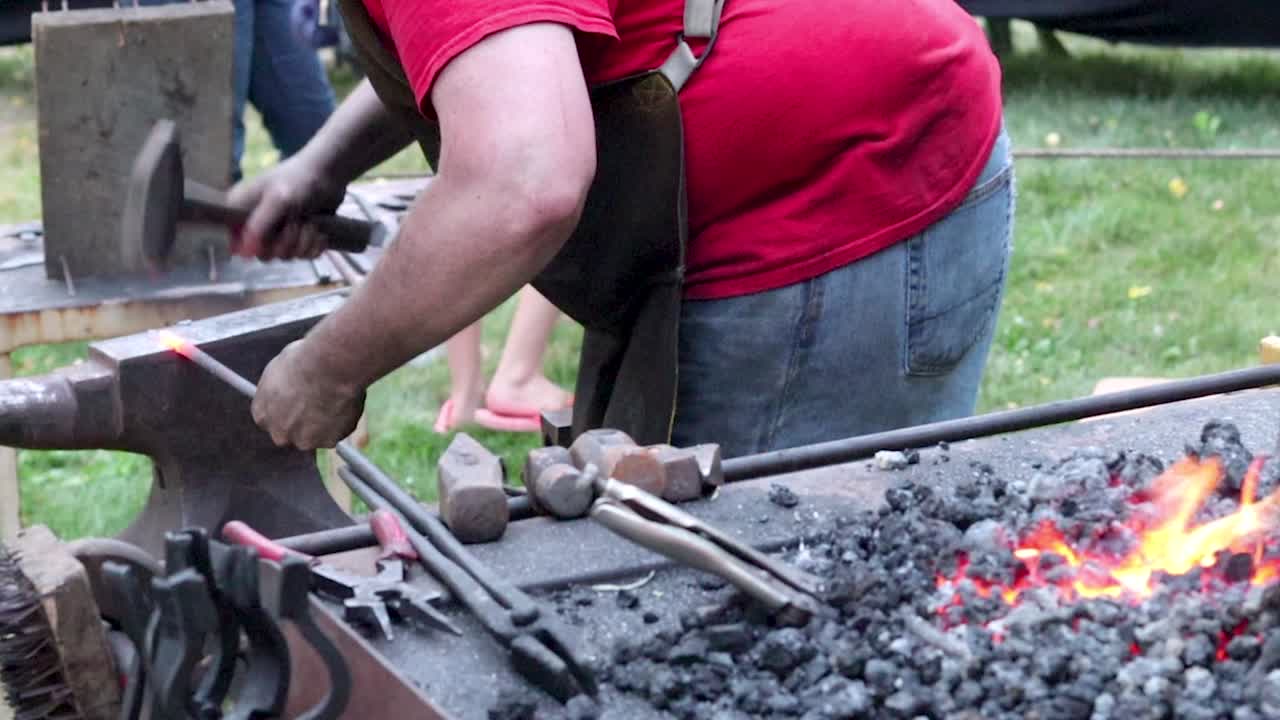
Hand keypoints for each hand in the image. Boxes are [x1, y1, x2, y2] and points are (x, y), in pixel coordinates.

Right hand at [226, 154, 346, 261]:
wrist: (330, 174)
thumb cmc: (299, 180)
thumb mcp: (277, 200)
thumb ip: (259, 225)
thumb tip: (242, 253)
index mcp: (242, 210)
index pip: (236, 242)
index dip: (252, 246)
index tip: (269, 238)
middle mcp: (257, 223)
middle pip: (264, 254)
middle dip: (285, 243)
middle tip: (295, 224)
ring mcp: (279, 232)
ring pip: (286, 255)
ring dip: (303, 241)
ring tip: (310, 223)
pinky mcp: (299, 238)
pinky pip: (303, 256)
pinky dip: (314, 245)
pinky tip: (319, 232)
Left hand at [252, 340, 365, 449]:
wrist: (328, 367)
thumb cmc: (304, 360)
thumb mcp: (281, 369)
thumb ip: (282, 387)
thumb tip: (290, 382)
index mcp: (262, 415)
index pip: (272, 420)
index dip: (288, 410)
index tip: (300, 402)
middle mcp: (279, 434)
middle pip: (293, 433)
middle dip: (306, 422)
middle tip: (321, 402)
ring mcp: (304, 440)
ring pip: (318, 434)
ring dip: (327, 421)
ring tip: (337, 397)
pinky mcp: (329, 442)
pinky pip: (338, 432)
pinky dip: (343, 421)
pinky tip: (346, 402)